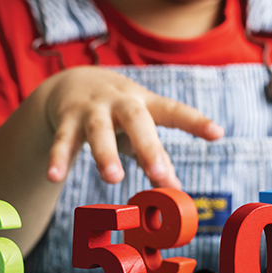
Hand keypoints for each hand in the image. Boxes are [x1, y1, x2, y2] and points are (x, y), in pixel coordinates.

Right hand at [40, 66, 223, 187]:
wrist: (73, 82)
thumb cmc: (119, 113)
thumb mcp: (140, 128)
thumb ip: (156, 157)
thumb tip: (175, 190)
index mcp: (146, 104)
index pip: (174, 111)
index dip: (195, 122)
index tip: (217, 133)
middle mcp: (120, 103)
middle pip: (136, 120)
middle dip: (148, 146)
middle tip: (160, 174)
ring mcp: (92, 109)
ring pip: (98, 130)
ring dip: (105, 153)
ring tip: (114, 177)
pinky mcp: (66, 119)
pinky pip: (62, 140)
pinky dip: (58, 157)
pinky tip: (54, 176)